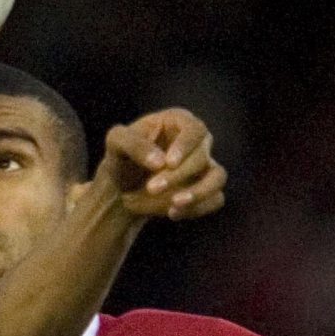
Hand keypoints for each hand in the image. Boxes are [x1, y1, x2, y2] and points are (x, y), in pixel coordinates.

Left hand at [97, 108, 226, 220]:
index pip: (194, 129)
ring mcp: (206, 167)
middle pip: (202, 157)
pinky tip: (172, 213)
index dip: (185, 146)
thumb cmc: (122, 156)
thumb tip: (159, 162)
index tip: (168, 163)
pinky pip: (215, 199)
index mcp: (179, 122)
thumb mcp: (116, 142)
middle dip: (177, 176)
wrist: (124, 185)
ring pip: (218, 178)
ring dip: (199, 193)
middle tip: (151, 189)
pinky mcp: (208, 190)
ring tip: (173, 205)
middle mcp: (198, 143)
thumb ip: (133, 144)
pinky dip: (196, 208)